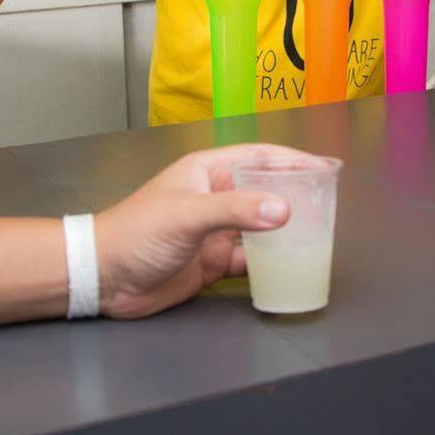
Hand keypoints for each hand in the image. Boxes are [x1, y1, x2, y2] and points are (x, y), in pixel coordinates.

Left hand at [92, 144, 319, 318]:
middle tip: (331, 203)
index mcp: (208, 172)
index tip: (326, 168)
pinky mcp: (212, 262)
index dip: (295, 161)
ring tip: (320, 235)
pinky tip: (291, 267)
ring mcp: (215, 231)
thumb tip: (284, 209)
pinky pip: (251, 260)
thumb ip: (236, 211)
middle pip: (266, 190)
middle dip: (297, 194)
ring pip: (262, 226)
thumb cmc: (136, 233)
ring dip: (287, 230)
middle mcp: (215, 197)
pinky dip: (271, 263)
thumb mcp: (187, 215)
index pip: (261, 157)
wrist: (103, 277)